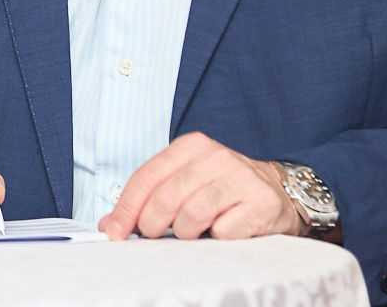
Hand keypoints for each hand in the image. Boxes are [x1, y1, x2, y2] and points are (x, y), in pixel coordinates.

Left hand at [98, 132, 300, 240]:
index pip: (147, 177)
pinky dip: (216, 238)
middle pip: (166, 198)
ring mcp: (240, 178)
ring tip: (192, 232)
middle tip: (154, 235)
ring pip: (192, 215)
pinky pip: (223, 231)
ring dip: (185, 233)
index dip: (126, 208)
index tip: (114, 232)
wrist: (276, 192)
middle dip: (151, 225)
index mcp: (191, 146)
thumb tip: (109, 225)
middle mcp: (216, 156)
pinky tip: (222, 231)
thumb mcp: (184, 183)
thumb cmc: (222, 190)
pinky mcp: (261, 203)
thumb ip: (148, 198)